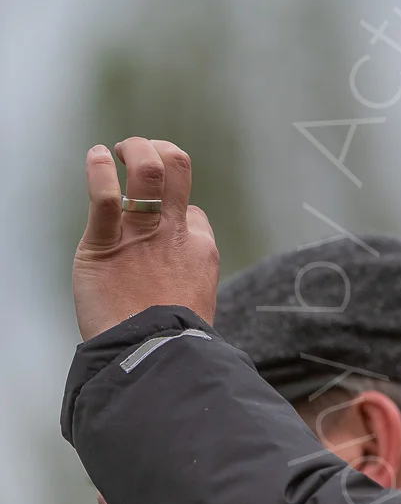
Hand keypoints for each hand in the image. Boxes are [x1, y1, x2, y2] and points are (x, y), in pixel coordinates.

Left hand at [72, 137, 219, 340]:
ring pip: (149, 171)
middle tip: (139, 153)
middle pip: (178, 170)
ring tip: (119, 149)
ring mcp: (143, 234)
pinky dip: (98, 171)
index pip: (193, 212)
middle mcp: (176, 233)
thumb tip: (179, 279)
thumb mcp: (196, 304)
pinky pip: (105, 197)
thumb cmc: (173, 340)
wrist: (153, 354)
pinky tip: (96, 157)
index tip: (160, 222)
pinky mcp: (105, 243)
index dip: (177, 210)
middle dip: (159, 152)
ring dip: (134, 149)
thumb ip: (188, 282)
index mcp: (200, 250)